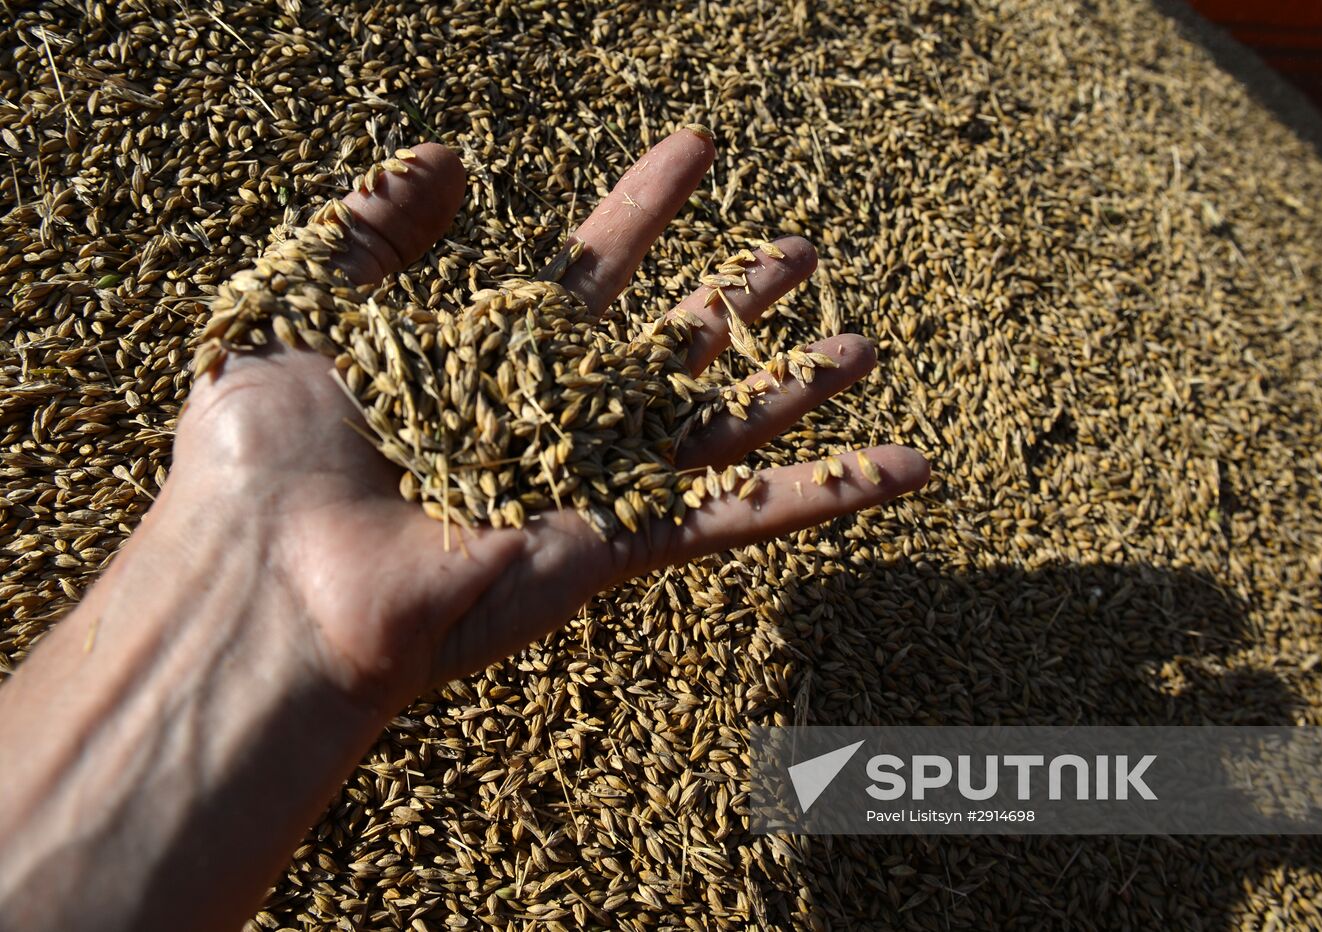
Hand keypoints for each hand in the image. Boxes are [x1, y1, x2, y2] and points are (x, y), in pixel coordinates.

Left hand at [174, 127, 928, 712]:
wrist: (271, 582)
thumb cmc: (263, 454)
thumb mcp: (301, 305)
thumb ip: (374, 226)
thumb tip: (445, 155)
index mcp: (481, 358)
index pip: (588, 267)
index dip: (644, 206)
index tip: (697, 148)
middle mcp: (546, 421)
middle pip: (668, 347)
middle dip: (735, 298)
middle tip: (799, 247)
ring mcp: (588, 486)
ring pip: (718, 427)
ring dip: (793, 387)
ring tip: (863, 341)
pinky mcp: (621, 547)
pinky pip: (740, 516)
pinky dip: (829, 495)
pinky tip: (908, 467)